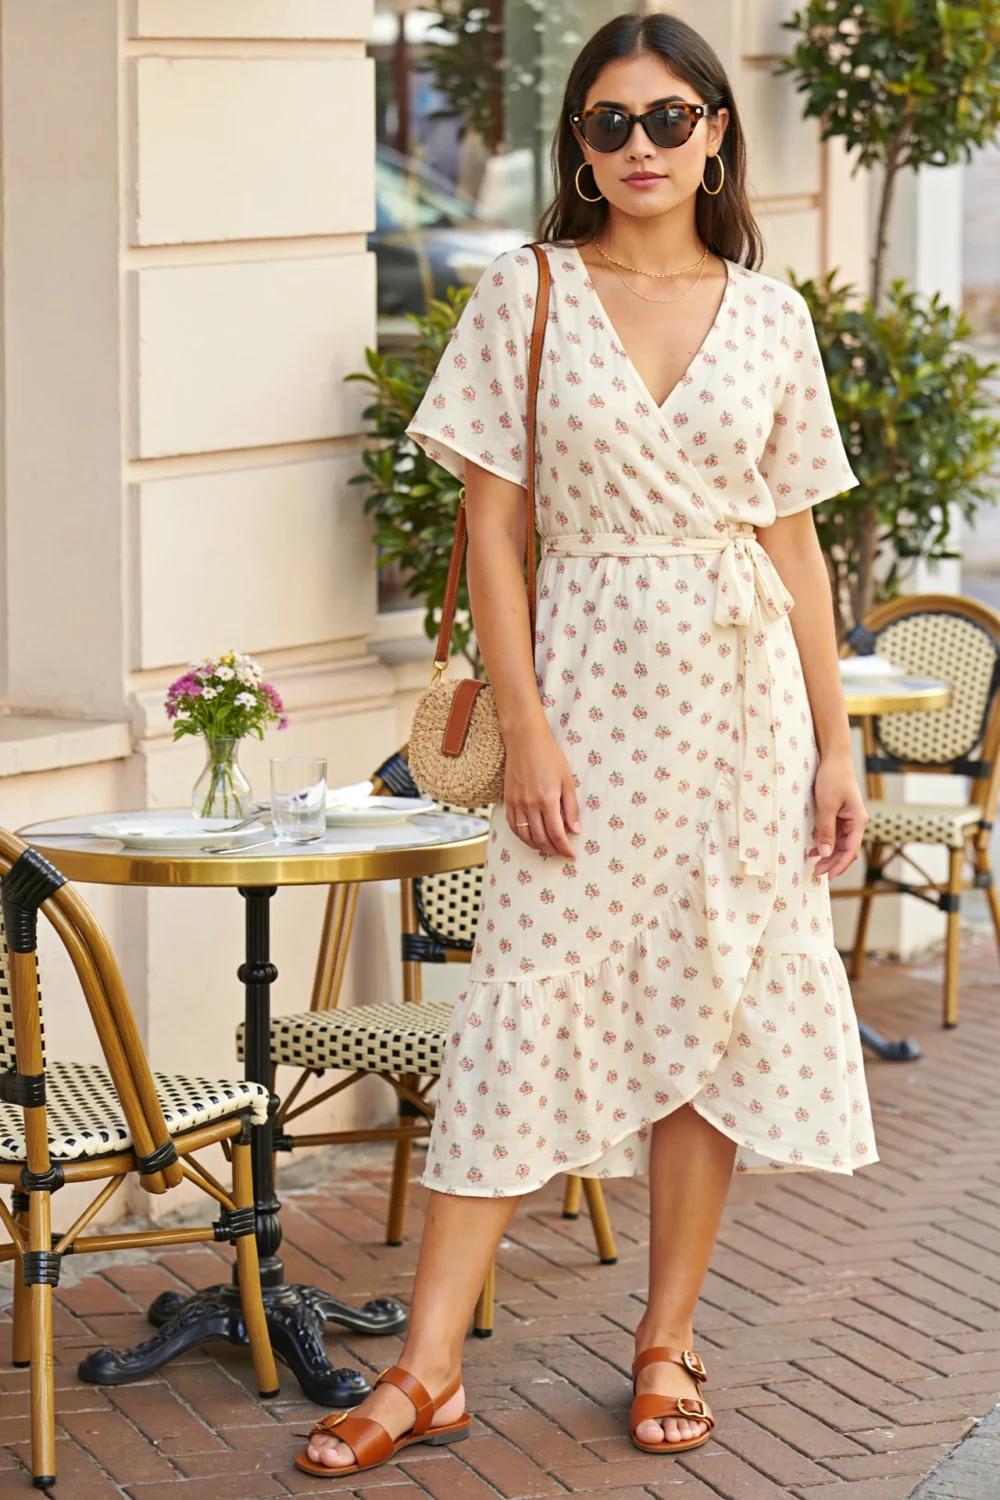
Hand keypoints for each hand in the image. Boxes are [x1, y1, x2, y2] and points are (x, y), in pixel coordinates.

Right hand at [504, 725, 579, 858]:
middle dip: (552, 850)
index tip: (571, 855)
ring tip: (548, 849)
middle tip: (561, 854)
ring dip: (537, 847)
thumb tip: (575, 830)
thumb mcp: (567, 781)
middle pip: (540, 838)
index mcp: (547, 800)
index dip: (564, 848)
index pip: (556, 833)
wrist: (525, 742)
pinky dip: (523, 837)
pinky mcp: (508, 801)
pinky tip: (531, 838)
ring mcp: (516, 804)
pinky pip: (513, 826)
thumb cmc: (550, 757)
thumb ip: (571, 808)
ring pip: (525, 836)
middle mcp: (530, 805)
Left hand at [812, 753, 867, 877]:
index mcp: (858, 821)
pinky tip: (814, 849)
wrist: (833, 757)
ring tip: (814, 864)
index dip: (840, 865)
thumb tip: (826, 853)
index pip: (851, 850)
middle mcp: (856, 822)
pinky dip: (825, 842)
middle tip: (816, 873)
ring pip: (840, 843)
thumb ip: (826, 830)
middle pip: (846, 849)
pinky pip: (834, 833)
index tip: (828, 876)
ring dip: (828, 854)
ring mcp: (847, 818)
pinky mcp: (839, 813)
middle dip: (833, 863)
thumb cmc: (833, 778)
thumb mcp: (826, 805)